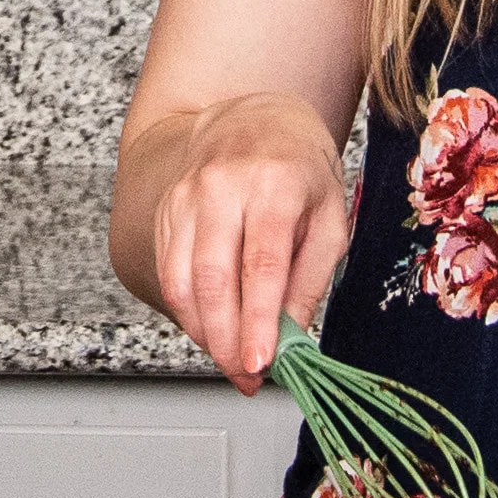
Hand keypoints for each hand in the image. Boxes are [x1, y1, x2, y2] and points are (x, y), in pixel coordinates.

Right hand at [144, 96, 353, 392]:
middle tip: (245, 377)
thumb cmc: (300, 172)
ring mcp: (186, 196)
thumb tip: (292, 340)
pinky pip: (169, 273)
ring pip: (182, 280)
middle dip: (227, 340)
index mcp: (275, 184)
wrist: (254, 120)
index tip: (260, 364)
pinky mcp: (166, 209)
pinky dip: (187, 312)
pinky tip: (210, 329)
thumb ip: (310, 279)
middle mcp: (222, 186)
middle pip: (213, 278)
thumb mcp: (330, 220)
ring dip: (204, 333)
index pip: (261, 264)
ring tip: (231, 361)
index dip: (258, 321)